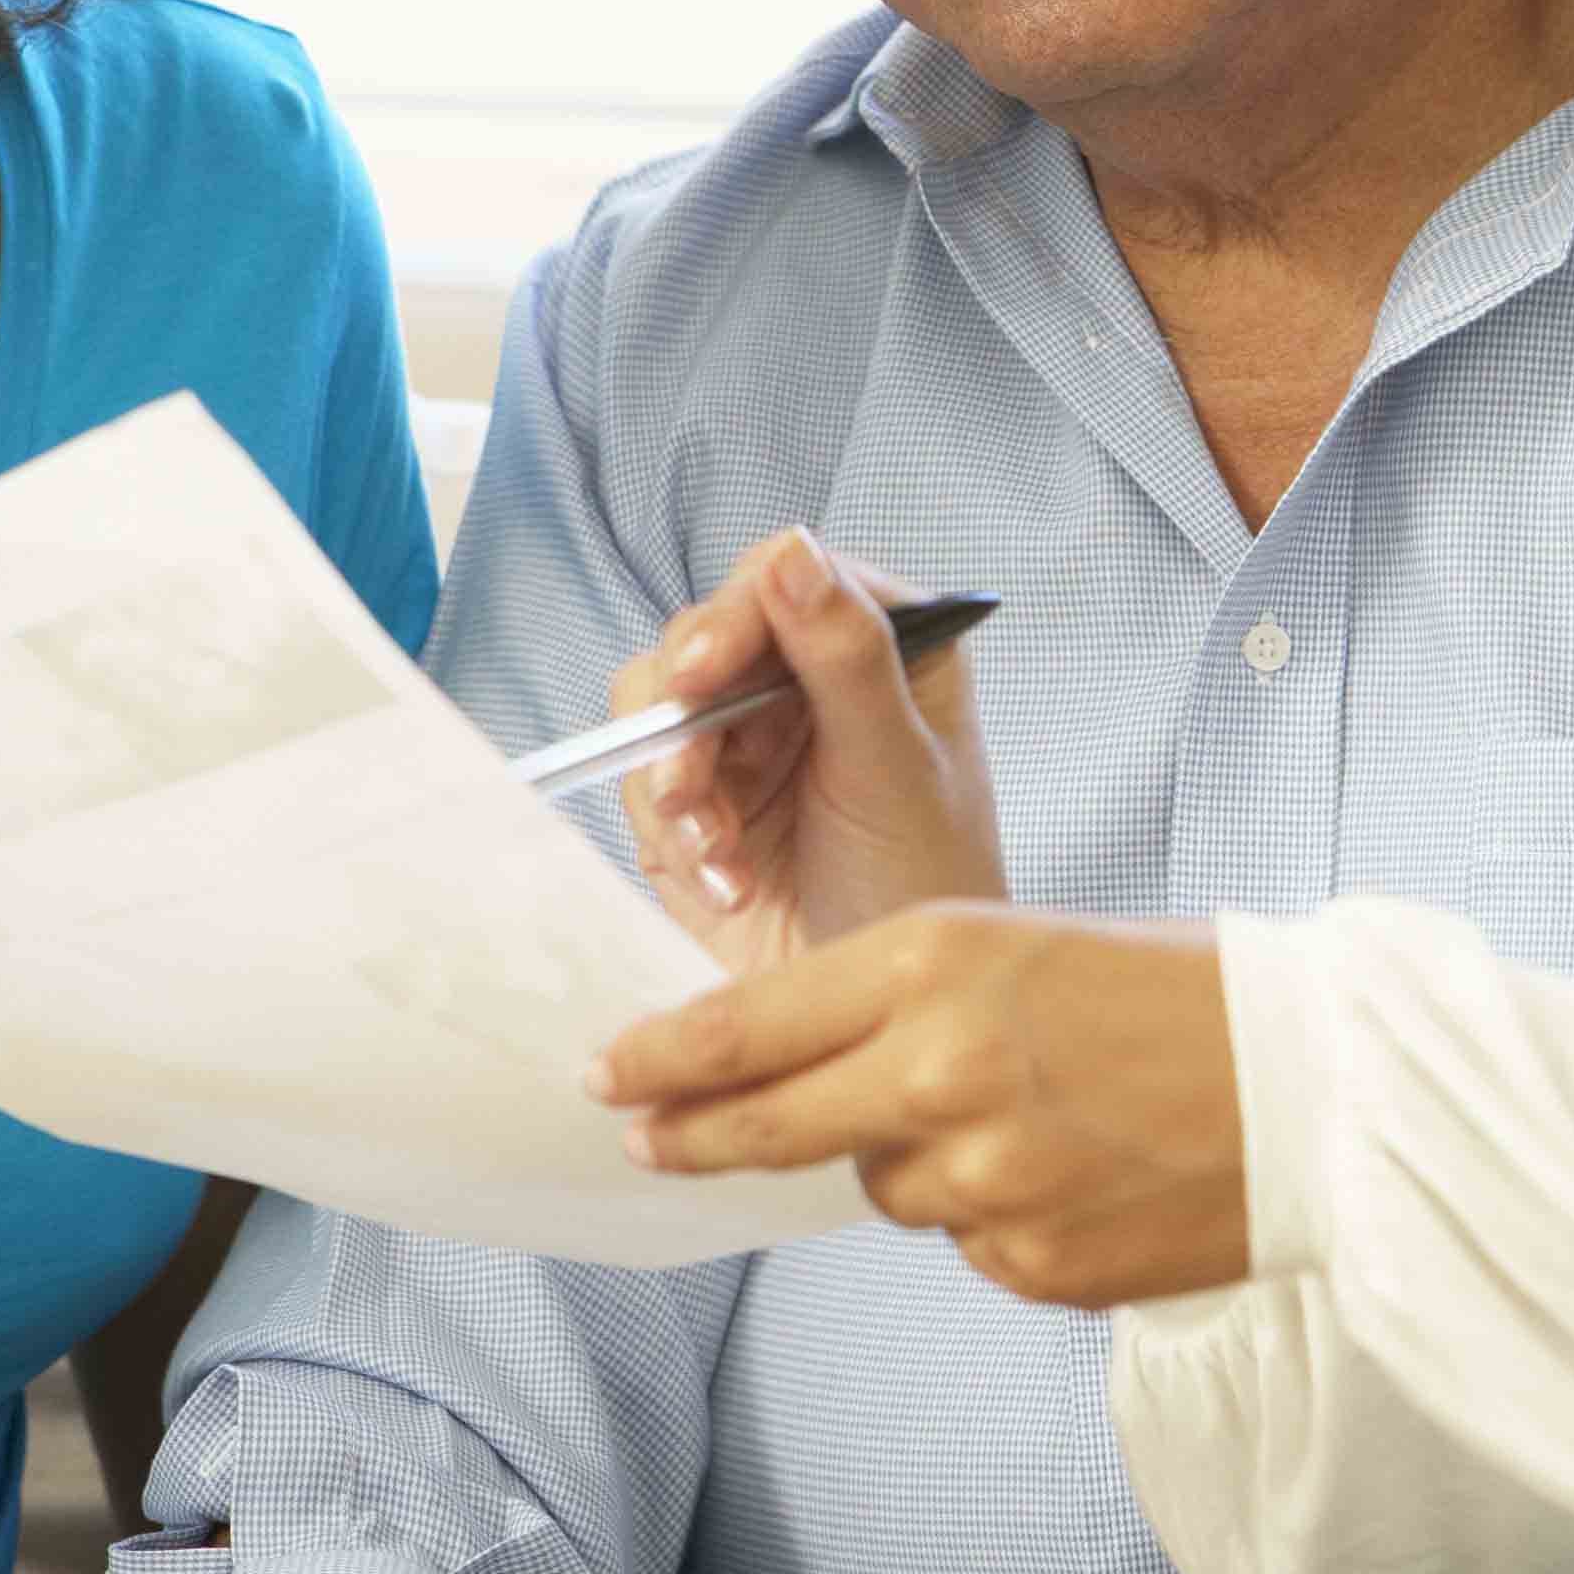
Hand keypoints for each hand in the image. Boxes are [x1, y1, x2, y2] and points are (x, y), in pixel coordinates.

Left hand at [591, 903, 1245, 1307]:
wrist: (1317, 1087)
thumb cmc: (1174, 996)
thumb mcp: (1021, 945)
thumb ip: (902, 1002)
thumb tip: (795, 1072)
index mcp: (937, 959)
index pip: (750, 1023)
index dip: (665, 1057)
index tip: (612, 1072)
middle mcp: (941, 1067)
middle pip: (769, 1125)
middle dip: (697, 1133)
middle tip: (646, 1137)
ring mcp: (982, 1177)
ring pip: (883, 1187)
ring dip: (915, 1161)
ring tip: (1026, 1117)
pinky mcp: (1025, 1260)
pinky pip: (966, 1245)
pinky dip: (996, 1216)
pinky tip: (1071, 1173)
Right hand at [614, 528, 1003, 971]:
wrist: (881, 1021)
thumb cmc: (927, 889)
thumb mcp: (897, 771)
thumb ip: (848, 659)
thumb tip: (793, 552)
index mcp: (884, 645)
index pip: (785, 581)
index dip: (731, 619)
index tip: (700, 676)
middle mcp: (809, 679)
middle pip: (704, 638)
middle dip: (689, 717)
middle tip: (692, 784)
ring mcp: (749, 739)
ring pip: (657, 708)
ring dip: (676, 782)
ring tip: (716, 849)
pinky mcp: (700, 801)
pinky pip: (645, 786)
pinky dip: (674, 836)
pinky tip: (724, 882)